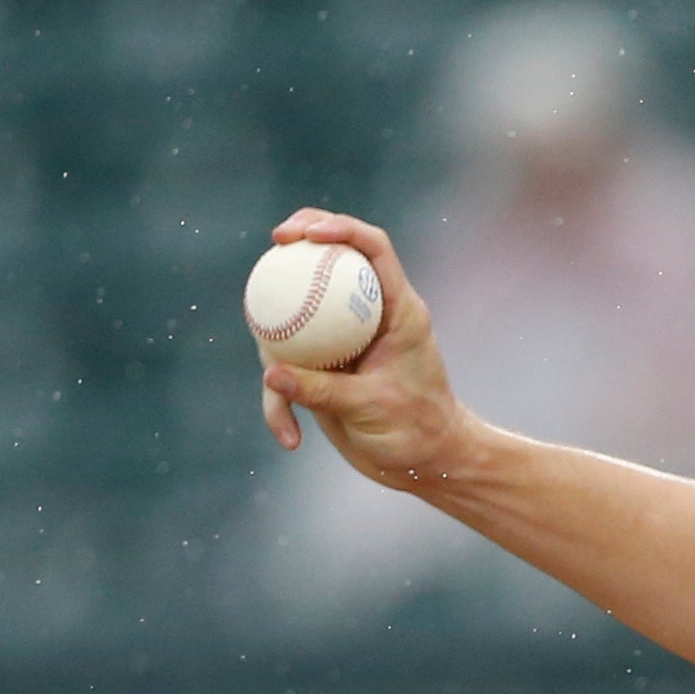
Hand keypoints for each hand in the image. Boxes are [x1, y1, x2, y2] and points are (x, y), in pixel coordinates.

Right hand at [257, 211, 480, 490]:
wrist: (425, 465)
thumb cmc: (417, 430)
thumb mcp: (372, 408)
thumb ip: (322, 390)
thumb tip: (270, 372)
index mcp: (396, 309)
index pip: (373, 249)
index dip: (341, 228)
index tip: (306, 232)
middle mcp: (369, 316)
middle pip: (332, 260)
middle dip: (301, 240)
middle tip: (276, 239)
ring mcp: (343, 340)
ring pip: (300, 315)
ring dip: (278, 334)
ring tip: (269, 363)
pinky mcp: (325, 370)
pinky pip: (291, 372)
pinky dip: (284, 402)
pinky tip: (289, 438)